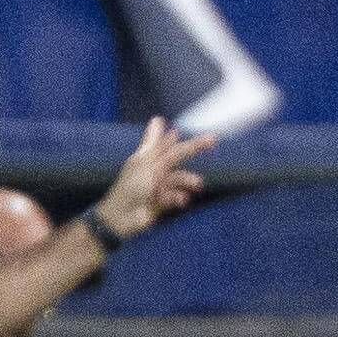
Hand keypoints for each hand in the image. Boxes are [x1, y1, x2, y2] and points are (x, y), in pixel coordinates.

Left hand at [95, 118, 215, 239]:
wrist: (124, 217)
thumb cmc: (132, 186)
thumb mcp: (146, 162)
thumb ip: (158, 144)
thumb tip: (158, 119)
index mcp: (148, 158)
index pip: (165, 143)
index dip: (173, 135)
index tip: (193, 128)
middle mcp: (155, 169)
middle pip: (178, 156)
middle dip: (194, 150)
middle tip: (213, 140)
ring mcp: (161, 185)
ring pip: (181, 178)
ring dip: (188, 180)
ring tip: (197, 184)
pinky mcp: (165, 201)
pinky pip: (178, 195)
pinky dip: (179, 197)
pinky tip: (180, 200)